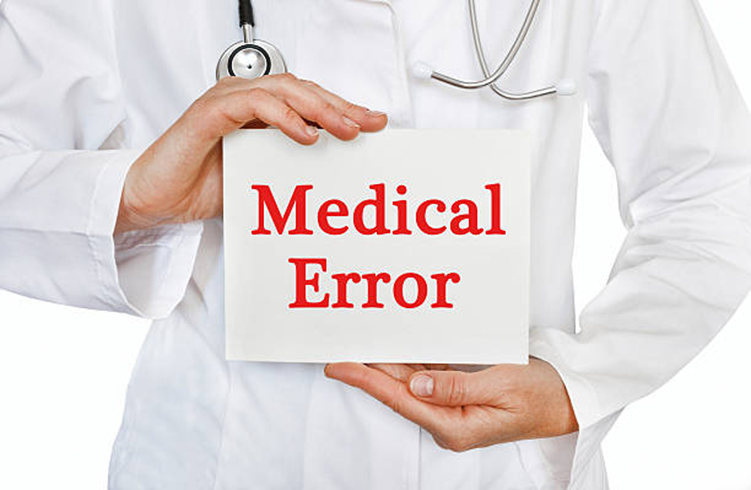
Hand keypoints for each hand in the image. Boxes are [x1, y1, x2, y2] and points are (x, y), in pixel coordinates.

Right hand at [115, 74, 387, 233]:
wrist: (153, 198)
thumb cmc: (199, 185)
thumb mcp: (260, 178)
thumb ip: (290, 167)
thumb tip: (333, 175)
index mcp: (256, 109)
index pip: (308, 100)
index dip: (343, 109)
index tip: (374, 124)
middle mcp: (243, 98)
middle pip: (302, 90)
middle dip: (340, 106)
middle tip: (370, 124)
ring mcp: (225, 102)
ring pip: (283, 91)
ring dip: (319, 109)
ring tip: (346, 129)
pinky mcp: (208, 114)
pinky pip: (252, 106)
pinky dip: (283, 117)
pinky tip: (306, 135)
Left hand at [324, 358, 577, 451]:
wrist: (567, 400)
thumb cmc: (541, 395)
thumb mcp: (502, 386)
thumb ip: (457, 387)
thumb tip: (418, 384)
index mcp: (454, 426)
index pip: (400, 399)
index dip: (366, 380)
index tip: (339, 365)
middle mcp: (447, 420)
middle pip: (399, 390)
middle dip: (368, 369)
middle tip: (339, 346)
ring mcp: (451, 408)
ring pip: (409, 381)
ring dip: (385, 362)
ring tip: (359, 342)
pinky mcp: (458, 395)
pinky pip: (427, 375)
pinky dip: (409, 360)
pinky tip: (395, 345)